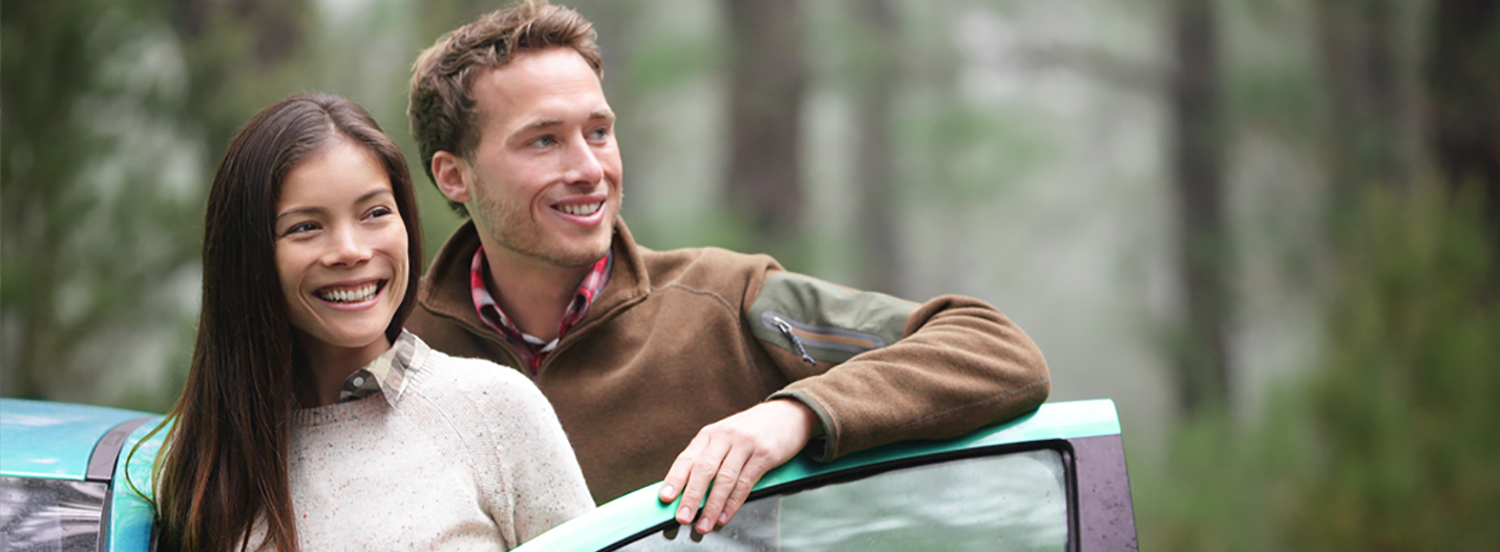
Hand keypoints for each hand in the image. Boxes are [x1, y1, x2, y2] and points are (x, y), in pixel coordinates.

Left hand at [658, 399, 817, 533]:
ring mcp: (745, 444)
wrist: (788, 413)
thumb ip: (709, 457)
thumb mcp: (726, 436)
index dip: (675, 478)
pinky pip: (745, 482)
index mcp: (710, 434)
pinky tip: (725, 515)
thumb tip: (688, 490)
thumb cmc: (753, 430)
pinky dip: (733, 502)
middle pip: (703, 469)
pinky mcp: (765, 453)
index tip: (665, 497)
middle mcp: (725, 436)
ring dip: (713, 505)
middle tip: (682, 517)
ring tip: (704, 524)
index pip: (687, 457)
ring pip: (724, 478)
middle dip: (691, 496)